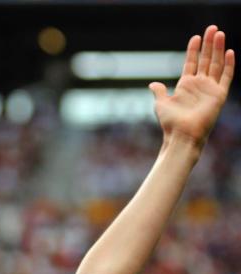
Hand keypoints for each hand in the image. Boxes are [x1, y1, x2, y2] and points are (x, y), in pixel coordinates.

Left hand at [151, 26, 233, 148]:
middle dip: (209, 44)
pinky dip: (229, 64)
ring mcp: (210, 89)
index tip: (195, 37)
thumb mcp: (161, 104)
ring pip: (217, 64)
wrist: (181, 135)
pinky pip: (226, 77)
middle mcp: (200, 85)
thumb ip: (160, 92)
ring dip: (218, 49)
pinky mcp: (219, 95)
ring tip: (219, 34)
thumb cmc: (170, 122)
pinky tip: (229, 52)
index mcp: (186, 85)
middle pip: (206, 59)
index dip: (194, 50)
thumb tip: (153, 84)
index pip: (192, 63)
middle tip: (212, 28)